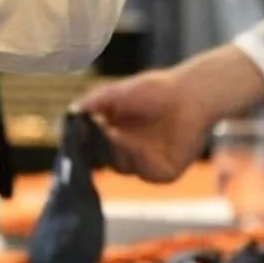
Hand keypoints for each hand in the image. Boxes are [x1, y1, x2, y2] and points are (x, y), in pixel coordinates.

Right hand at [80, 47, 263, 182]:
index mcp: (117, 133)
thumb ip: (93, 102)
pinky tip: (135, 145)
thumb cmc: (157, 89)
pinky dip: (138, 158)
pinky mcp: (165, 172)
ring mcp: (147, 163)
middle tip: (91, 134)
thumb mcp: (118, 91)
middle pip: (103, 159)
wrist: (193, 94)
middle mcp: (130, 150)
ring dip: (116, 151)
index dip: (82, 142)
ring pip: (121, 167)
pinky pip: (145, 172)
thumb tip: (70, 112)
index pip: (93, 146)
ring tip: (112, 134)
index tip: (72, 135)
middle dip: (96, 148)